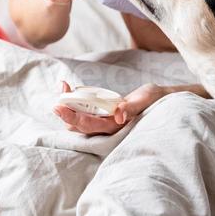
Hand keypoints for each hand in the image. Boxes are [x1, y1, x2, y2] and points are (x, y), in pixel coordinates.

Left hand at [53, 80, 167, 135]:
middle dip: (67, 114)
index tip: (60, 107)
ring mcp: (105, 120)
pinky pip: (86, 109)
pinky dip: (76, 99)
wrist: (159, 99)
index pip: (90, 126)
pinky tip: (69, 88)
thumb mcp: (144, 100)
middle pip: (81, 125)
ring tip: (62, 89)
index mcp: (116, 127)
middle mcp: (108, 126)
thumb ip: (132, 107)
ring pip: (82, 118)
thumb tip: (119, 116)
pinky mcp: (105, 112)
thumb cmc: (153, 101)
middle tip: (55, 102)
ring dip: (70, 106)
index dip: (73, 118)